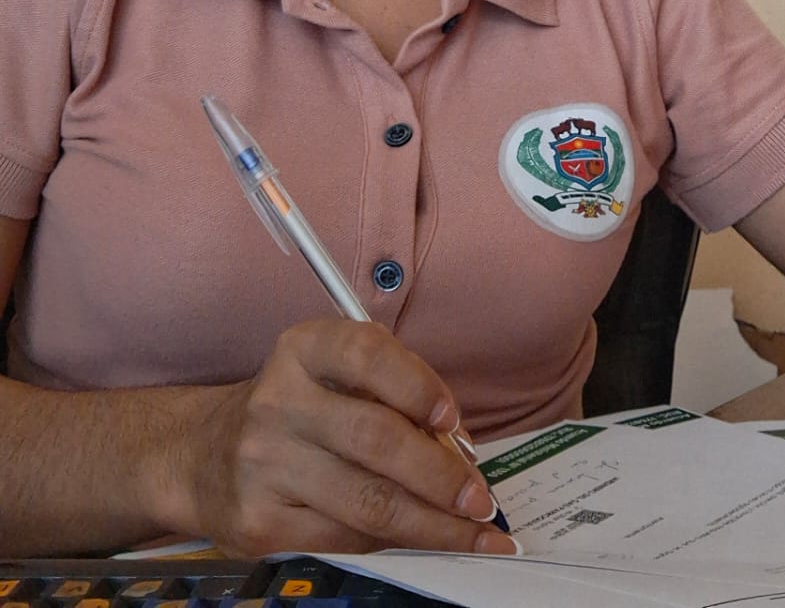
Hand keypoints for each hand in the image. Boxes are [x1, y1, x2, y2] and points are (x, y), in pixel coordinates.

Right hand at [169, 318, 515, 555]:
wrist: (197, 456)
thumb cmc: (290, 408)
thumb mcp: (327, 374)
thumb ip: (386, 392)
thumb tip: (454, 446)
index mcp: (303, 350)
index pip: (367, 355)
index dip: (418, 385)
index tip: (453, 418)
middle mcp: (279, 402)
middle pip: (376, 439)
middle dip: (441, 475)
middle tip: (481, 497)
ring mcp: (265, 466)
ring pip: (368, 502)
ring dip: (433, 523)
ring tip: (474, 531)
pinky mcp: (260, 523)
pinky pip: (346, 538)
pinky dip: (394, 541)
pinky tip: (423, 539)